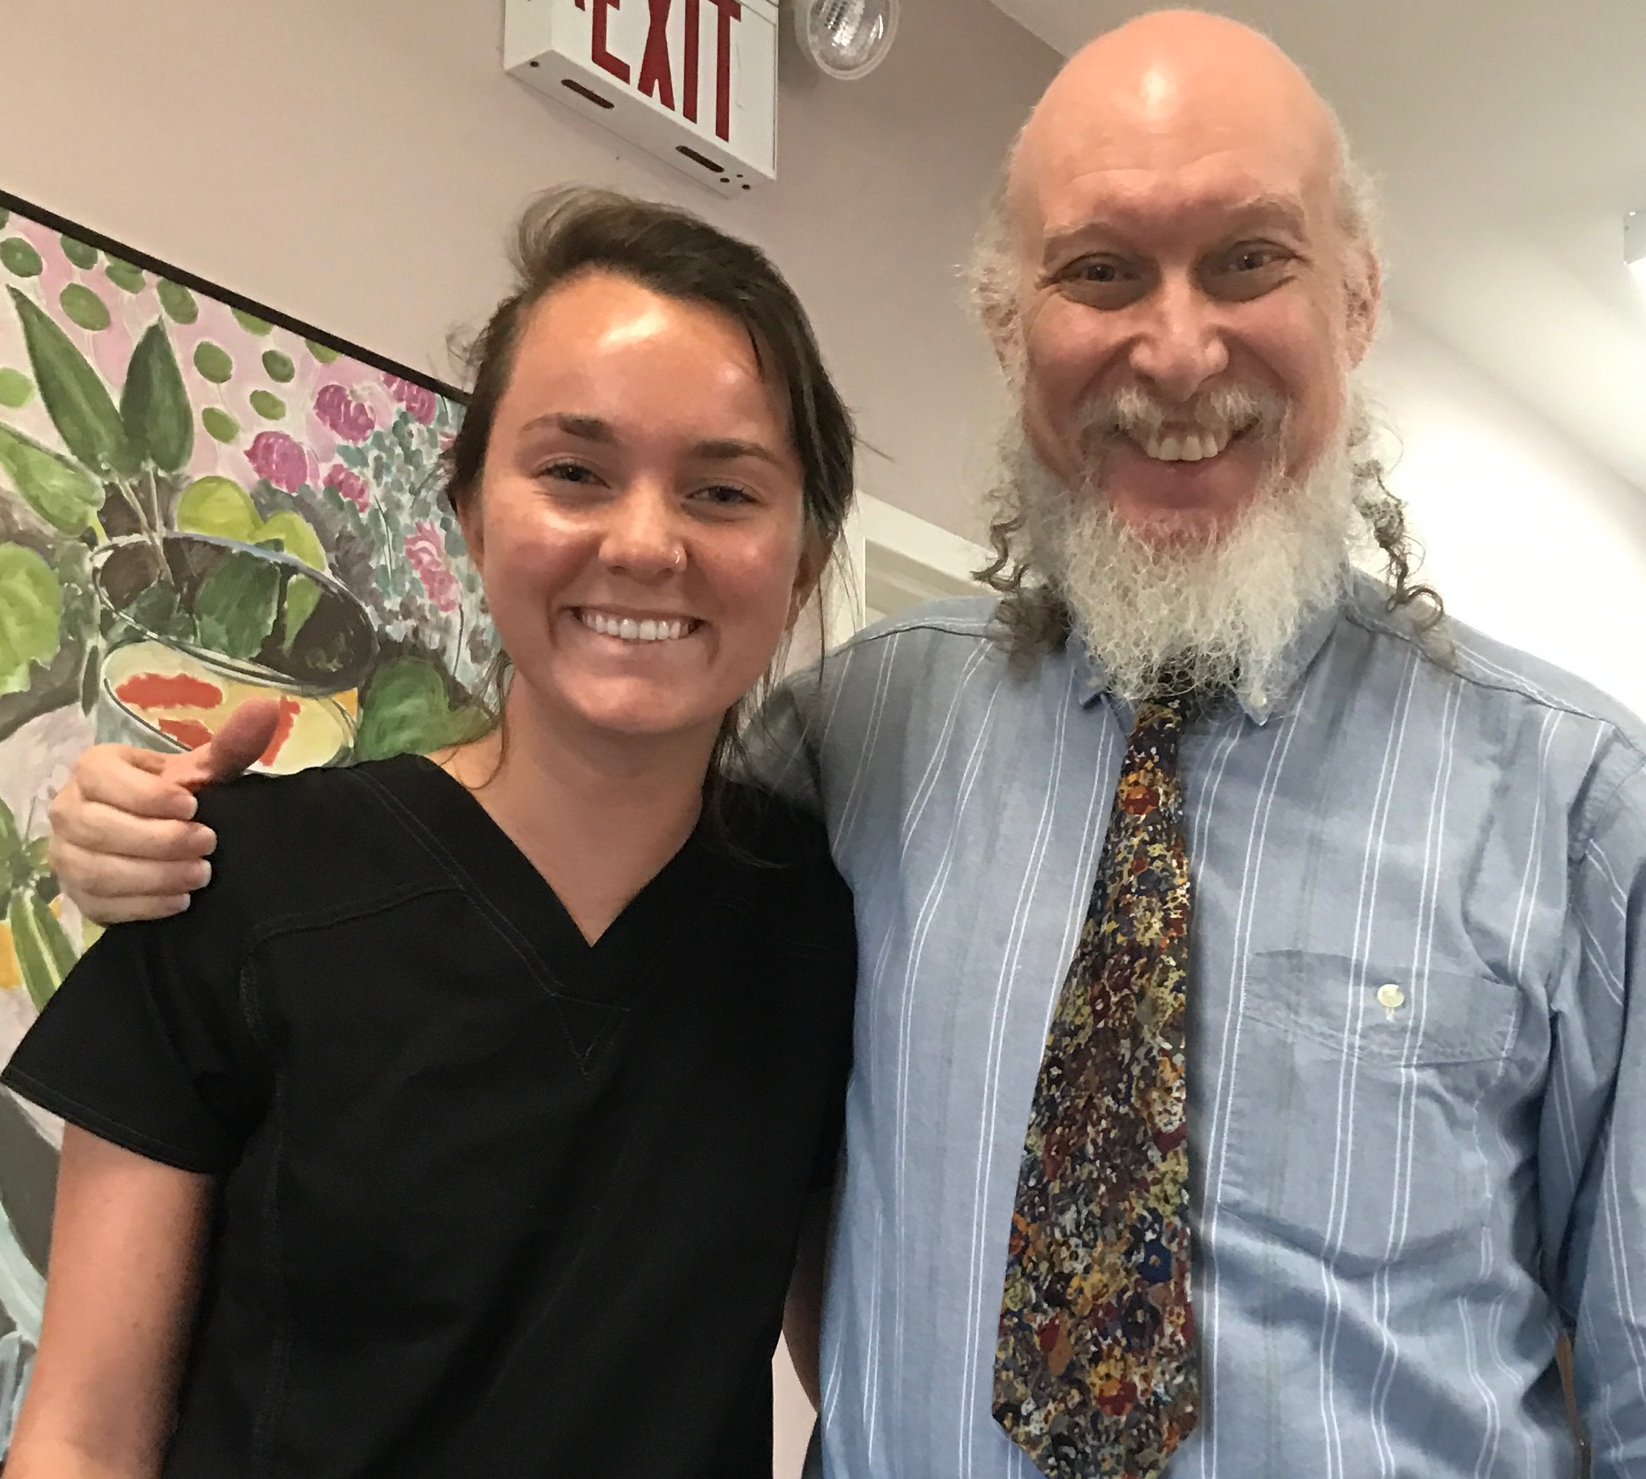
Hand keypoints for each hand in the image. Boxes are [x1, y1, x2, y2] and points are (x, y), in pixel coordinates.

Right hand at [48, 700, 281, 924]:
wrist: (165, 841)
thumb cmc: (181, 799)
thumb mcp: (205, 771)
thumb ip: (232, 744)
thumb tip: (266, 707)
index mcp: (94, 769)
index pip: (102, 778)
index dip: (147, 795)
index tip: (193, 807)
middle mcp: (68, 809)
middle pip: (98, 829)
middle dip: (158, 841)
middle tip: (207, 845)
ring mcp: (66, 856)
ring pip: (95, 871)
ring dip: (153, 876)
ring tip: (199, 875)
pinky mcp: (76, 896)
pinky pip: (99, 905)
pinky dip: (143, 906)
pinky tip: (179, 901)